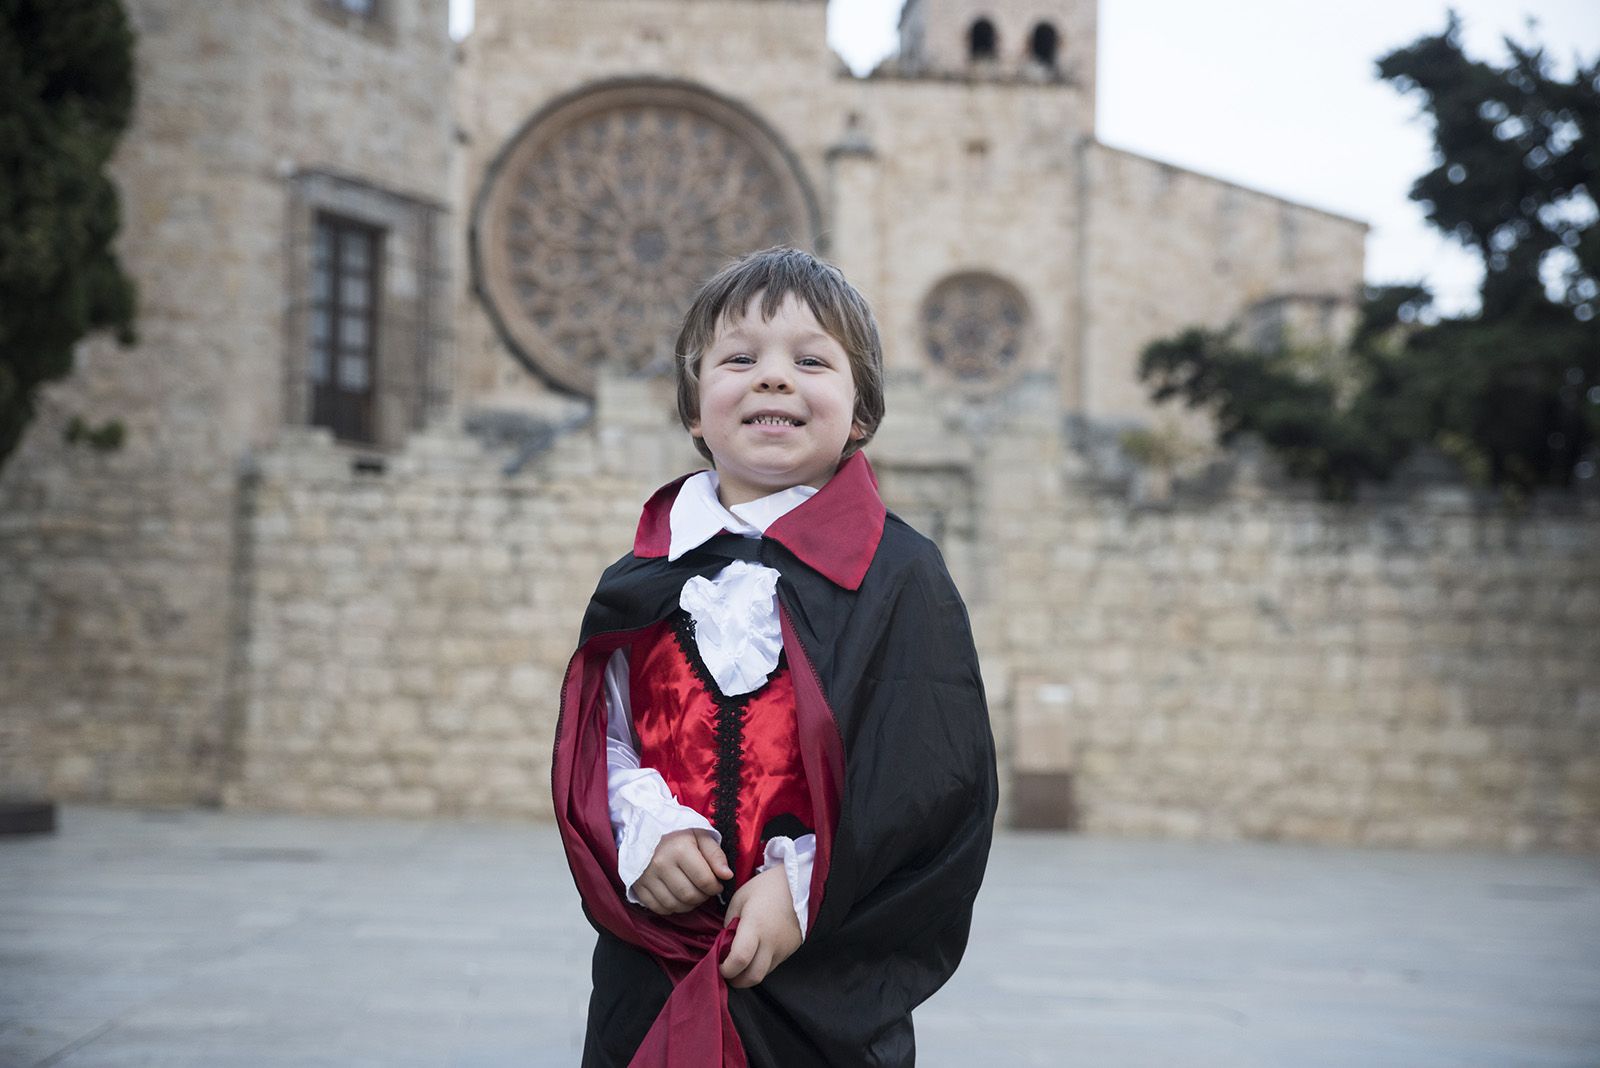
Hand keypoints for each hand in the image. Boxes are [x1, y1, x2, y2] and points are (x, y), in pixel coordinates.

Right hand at [631, 829, 732, 915]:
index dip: (715, 887)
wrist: (645, 828)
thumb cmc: (677, 832)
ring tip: (692, 893)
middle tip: (705, 889)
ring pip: (674, 905)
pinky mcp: (638, 886)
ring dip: (688, 905)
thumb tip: (727, 876)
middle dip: (703, 897)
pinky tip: (676, 896)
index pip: (705, 881)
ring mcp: (647, 877)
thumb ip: (716, 855)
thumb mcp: (700, 835)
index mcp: (680, 849)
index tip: (717, 884)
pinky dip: (671, 907)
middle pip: (689, 896)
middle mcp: (661, 864)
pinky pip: (658, 908)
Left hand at [720, 866, 801, 987]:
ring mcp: (782, 949)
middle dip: (736, 980)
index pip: (739, 959)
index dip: (726, 969)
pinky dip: (759, 966)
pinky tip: (755, 954)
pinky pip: (771, 966)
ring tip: (740, 962)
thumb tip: (724, 944)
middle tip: (727, 971)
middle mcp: (770, 942)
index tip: (719, 964)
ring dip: (748, 974)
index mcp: (755, 926)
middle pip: (752, 978)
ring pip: (762, 975)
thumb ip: (729, 923)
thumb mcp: (740, 898)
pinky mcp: (789, 951)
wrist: (800, 885)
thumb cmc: (767, 888)